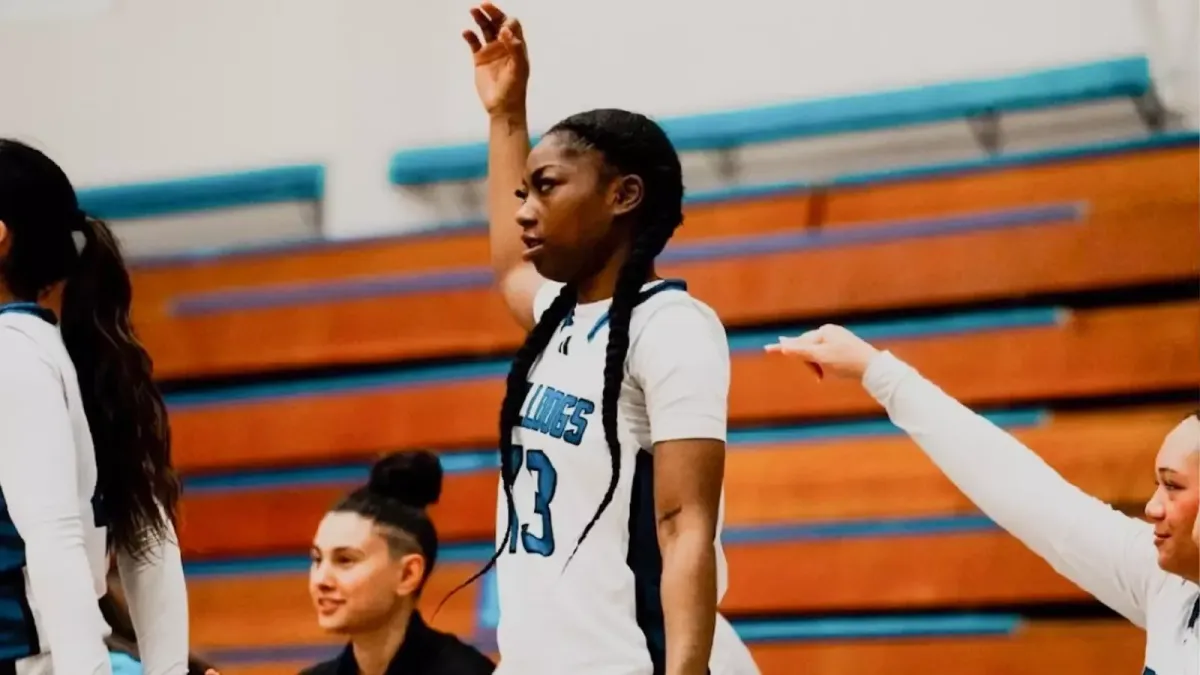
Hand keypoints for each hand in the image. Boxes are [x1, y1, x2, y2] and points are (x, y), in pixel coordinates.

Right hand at [462, 3, 528, 117]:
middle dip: (492, 12)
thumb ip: (515, 48)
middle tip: (483, 5)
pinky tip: (466, 32)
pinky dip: (470, 36)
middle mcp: (504, 46)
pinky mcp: (480, 59)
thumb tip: (505, 30)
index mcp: (516, 46)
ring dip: (480, 19)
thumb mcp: (518, 68)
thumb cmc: (514, 89)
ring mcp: (492, 51)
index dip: (507, 21)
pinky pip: (473, 43)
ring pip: (485, 29)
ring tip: (473, 11)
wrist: (502, 107)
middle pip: (498, 23)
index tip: (501, 27)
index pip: (512, 25)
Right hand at [764, 324, 880, 380]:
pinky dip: (823, 365)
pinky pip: (826, 355)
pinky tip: (826, 372)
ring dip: (815, 365)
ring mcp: (838, 339)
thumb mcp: (821, 357)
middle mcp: (830, 332)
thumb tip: (784, 346)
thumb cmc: (846, 361)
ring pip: (817, 352)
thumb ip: (802, 351)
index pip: (799, 342)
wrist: (873, 368)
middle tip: (816, 376)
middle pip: (808, 346)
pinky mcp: (844, 348)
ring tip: (821, 377)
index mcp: (824, 331)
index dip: (784, 348)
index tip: (767, 349)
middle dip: (806, 361)